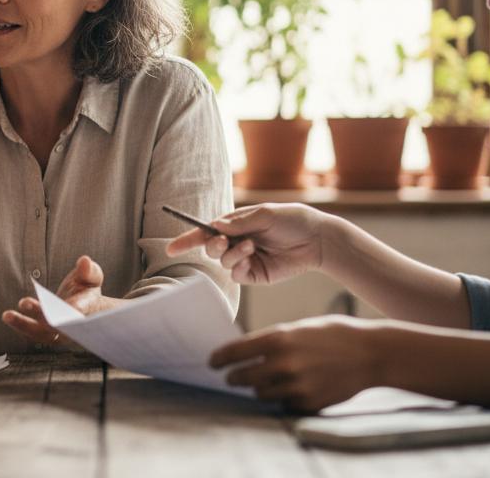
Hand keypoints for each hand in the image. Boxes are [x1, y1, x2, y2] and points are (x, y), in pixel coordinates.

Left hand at [2, 255, 107, 347]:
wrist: (88, 313)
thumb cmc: (87, 291)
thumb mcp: (92, 277)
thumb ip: (89, 270)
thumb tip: (84, 261)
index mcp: (86, 311)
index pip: (80, 311)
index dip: (73, 308)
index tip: (66, 306)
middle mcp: (72, 327)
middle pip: (57, 326)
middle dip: (42, 315)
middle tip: (26, 302)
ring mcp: (58, 334)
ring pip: (41, 333)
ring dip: (23, 325)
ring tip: (7, 315)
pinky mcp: (46, 335)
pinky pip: (32, 334)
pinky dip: (20, 326)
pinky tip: (9, 317)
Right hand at [166, 203, 336, 284]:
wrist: (317, 239)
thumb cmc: (292, 220)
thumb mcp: (264, 214)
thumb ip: (239, 223)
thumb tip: (213, 226)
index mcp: (236, 224)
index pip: (206, 231)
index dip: (187, 239)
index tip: (171, 248)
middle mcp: (237, 241)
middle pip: (210, 248)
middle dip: (212, 245)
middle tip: (223, 241)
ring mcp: (245, 259)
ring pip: (222, 261)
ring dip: (231, 253)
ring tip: (250, 246)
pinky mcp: (255, 274)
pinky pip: (236, 274)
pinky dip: (238, 265)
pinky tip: (252, 257)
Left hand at [210, 315, 388, 411]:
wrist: (371, 354)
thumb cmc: (333, 335)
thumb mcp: (299, 328)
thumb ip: (272, 341)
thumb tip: (245, 353)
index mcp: (278, 339)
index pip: (234, 352)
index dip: (219, 359)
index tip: (212, 362)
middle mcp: (283, 364)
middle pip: (241, 378)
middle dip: (234, 377)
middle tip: (232, 377)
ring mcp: (295, 386)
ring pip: (260, 394)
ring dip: (260, 388)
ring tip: (270, 379)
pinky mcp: (307, 402)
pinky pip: (283, 403)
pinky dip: (283, 397)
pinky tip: (294, 386)